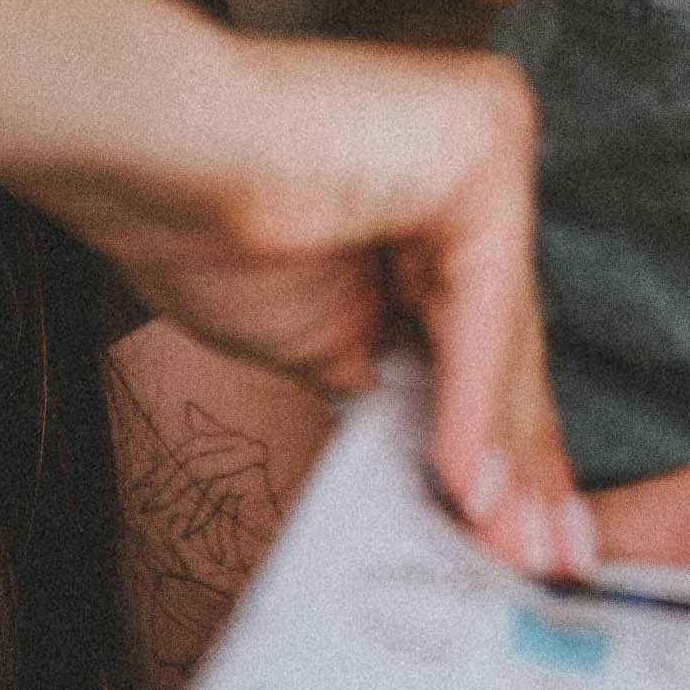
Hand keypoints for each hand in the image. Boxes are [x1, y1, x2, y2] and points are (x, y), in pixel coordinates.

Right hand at [13, 34, 591, 579]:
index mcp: (436, 183)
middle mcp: (474, 150)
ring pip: (500, 327)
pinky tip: (467, 479)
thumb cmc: (199, 222)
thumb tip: (454, 462)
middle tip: (541, 551)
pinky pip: (482, 305)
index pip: (488, 330)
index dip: (501, 438)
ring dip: (502, 451)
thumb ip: (396, 378)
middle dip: (521, 458)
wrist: (147, 157)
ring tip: (508, 540)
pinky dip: (472, 401)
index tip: (515, 522)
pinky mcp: (484, 147)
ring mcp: (486, 138)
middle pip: (506, 333)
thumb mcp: (324, 335)